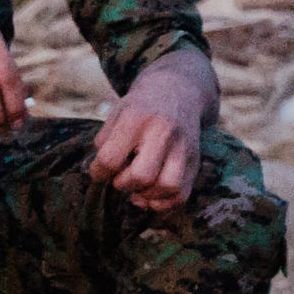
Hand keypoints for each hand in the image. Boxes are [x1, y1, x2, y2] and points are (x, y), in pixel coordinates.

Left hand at [89, 56, 209, 211]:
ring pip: (167, 187)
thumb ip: (104, 142)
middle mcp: (163, 132)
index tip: (100, 171)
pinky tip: (151, 195)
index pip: (111, 159)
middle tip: (121, 176)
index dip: (99, 172)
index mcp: (137, 118)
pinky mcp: (195, 161)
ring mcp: (183, 148)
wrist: (179, 90)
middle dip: (123, 184)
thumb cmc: (140, 107)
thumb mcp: (116, 113)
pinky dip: (163, 203)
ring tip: (137, 187)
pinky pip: (181, 195)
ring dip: (146, 195)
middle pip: (141, 176)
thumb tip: (102, 175)